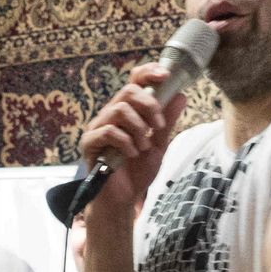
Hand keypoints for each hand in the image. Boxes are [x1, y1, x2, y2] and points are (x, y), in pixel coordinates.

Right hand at [78, 62, 186, 209]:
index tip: (166, 76)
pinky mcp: (90, 143)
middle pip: (128, 91)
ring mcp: (98, 127)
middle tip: (159, 126)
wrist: (123, 199)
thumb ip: (167, 121)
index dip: (148, 73)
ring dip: (139, 128)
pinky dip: (126, 141)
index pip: (134, 81)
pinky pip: (108, 131)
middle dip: (149, 105)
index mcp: (128, 111)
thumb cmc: (137, 172)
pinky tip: (132, 154)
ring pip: (119, 110)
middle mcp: (111, 114)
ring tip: (144, 147)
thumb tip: (181, 96)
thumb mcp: (159, 145)